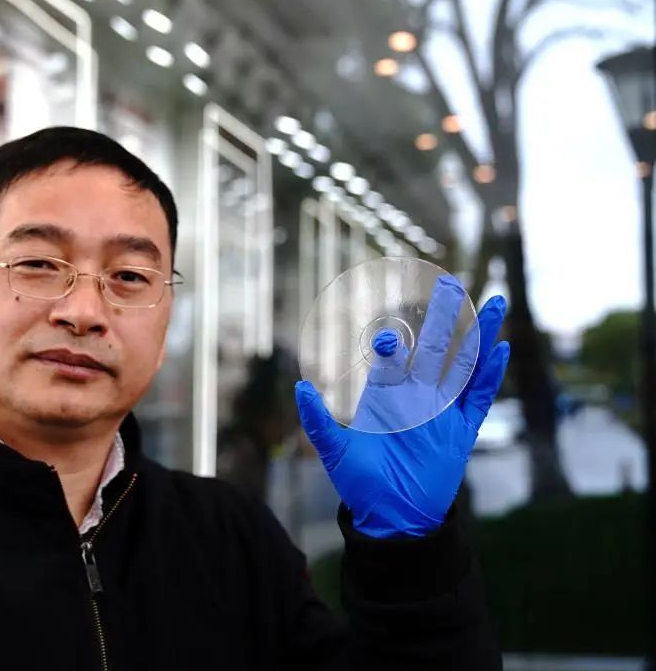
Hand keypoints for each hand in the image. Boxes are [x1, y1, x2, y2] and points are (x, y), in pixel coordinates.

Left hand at [295, 277, 510, 537]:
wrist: (391, 517)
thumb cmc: (360, 483)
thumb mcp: (334, 450)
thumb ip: (318, 420)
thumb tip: (300, 387)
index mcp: (387, 397)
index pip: (394, 360)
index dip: (393, 347)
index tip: (389, 338)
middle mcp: (417, 397)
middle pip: (436, 348)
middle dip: (445, 317)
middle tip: (451, 284)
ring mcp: (442, 411)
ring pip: (465, 364)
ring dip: (479, 334)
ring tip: (494, 302)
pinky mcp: (462, 431)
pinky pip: (479, 397)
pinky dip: (490, 374)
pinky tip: (499, 349)